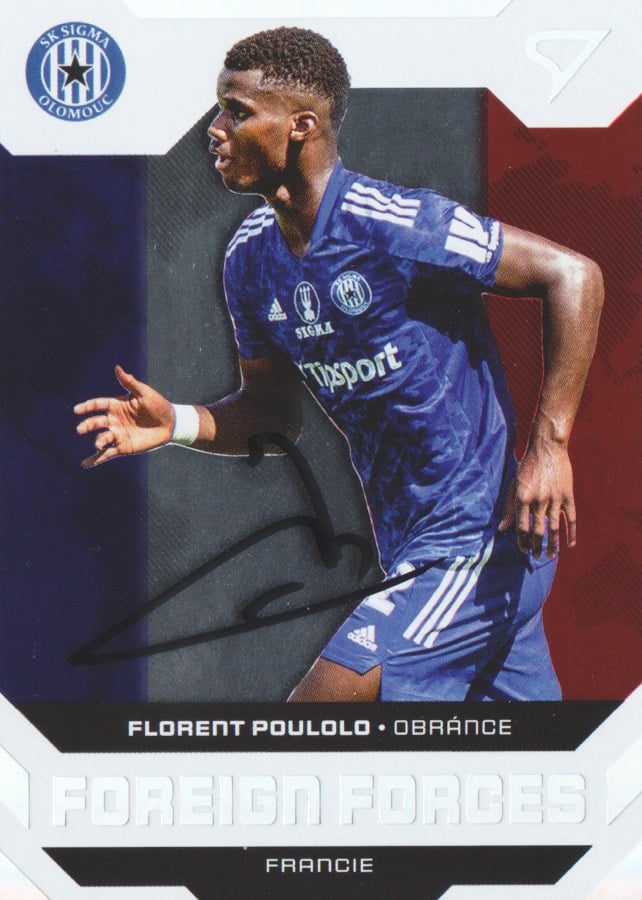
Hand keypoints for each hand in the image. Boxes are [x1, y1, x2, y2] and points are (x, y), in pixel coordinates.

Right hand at [74, 365, 173, 467]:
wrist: (171, 424)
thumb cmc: (158, 405)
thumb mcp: (144, 393)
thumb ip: (129, 383)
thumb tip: (117, 367)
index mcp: (116, 405)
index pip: (98, 405)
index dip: (87, 407)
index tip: (77, 410)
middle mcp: (114, 420)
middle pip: (96, 422)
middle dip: (88, 425)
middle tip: (80, 429)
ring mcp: (117, 434)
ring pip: (102, 438)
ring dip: (98, 442)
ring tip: (98, 445)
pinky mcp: (123, 447)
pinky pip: (107, 454)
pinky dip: (96, 459)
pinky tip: (85, 464)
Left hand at [499, 441, 576, 557]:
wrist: (547, 449)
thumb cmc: (527, 467)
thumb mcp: (514, 485)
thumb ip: (509, 508)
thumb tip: (501, 529)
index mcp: (522, 498)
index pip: (521, 527)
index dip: (521, 541)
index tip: (523, 550)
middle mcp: (538, 501)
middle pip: (537, 531)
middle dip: (536, 546)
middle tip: (536, 556)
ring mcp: (554, 499)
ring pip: (554, 528)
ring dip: (552, 545)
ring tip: (551, 556)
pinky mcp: (567, 496)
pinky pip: (570, 518)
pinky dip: (571, 533)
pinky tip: (570, 544)